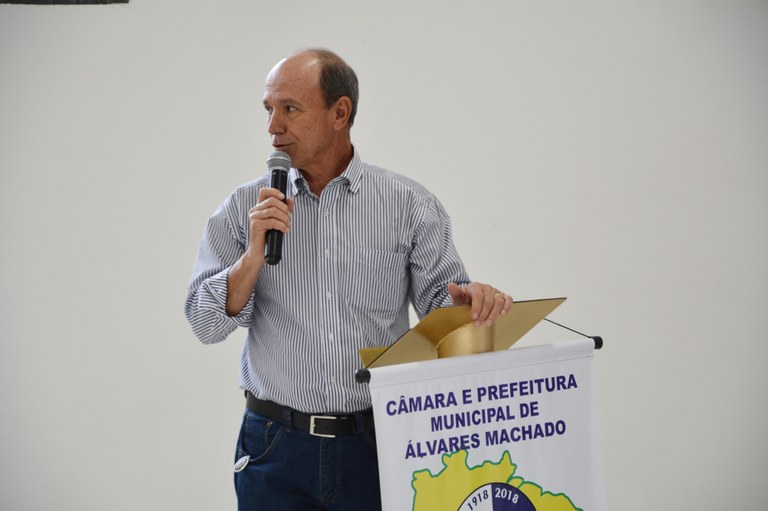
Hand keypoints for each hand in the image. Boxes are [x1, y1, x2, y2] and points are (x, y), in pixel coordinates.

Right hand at [226, 187, 293, 315]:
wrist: (259, 253)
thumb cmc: (269, 238)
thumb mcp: (278, 222)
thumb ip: (284, 210)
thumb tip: (291, 199)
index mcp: (259, 208)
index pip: (264, 191)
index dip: (274, 191)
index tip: (283, 197)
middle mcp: (254, 211)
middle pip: (272, 201)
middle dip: (285, 209)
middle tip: (289, 219)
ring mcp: (254, 218)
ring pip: (274, 210)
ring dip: (285, 218)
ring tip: (287, 226)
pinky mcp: (256, 226)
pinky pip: (273, 221)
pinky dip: (282, 225)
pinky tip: (285, 231)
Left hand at [447, 281, 512, 326]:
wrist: (472, 299)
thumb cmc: (465, 299)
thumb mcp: (458, 298)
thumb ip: (455, 293)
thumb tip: (451, 285)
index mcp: (475, 286)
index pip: (478, 295)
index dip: (477, 307)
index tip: (474, 317)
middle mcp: (486, 288)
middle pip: (488, 300)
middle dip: (483, 314)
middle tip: (478, 324)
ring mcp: (495, 292)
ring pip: (498, 301)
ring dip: (494, 314)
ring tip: (488, 323)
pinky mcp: (502, 296)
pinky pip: (508, 299)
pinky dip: (507, 306)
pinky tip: (502, 313)